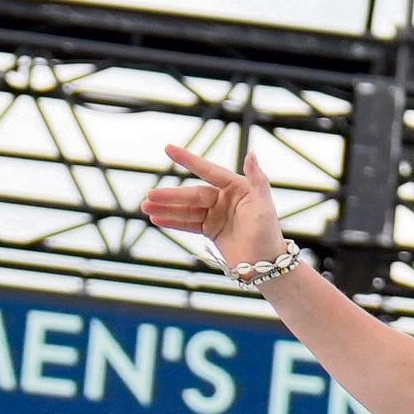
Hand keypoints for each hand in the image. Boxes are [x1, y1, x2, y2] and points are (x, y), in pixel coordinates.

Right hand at [146, 141, 284, 269]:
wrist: (265, 265)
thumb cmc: (267, 233)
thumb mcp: (263, 205)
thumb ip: (257, 178)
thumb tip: (251, 153)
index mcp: (237, 187)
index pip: (208, 171)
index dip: (188, 160)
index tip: (168, 149)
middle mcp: (225, 198)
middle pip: (193, 195)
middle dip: (170, 196)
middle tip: (149, 195)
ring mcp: (217, 214)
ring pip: (187, 209)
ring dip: (166, 208)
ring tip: (146, 207)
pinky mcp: (211, 230)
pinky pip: (188, 223)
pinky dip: (172, 221)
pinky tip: (156, 218)